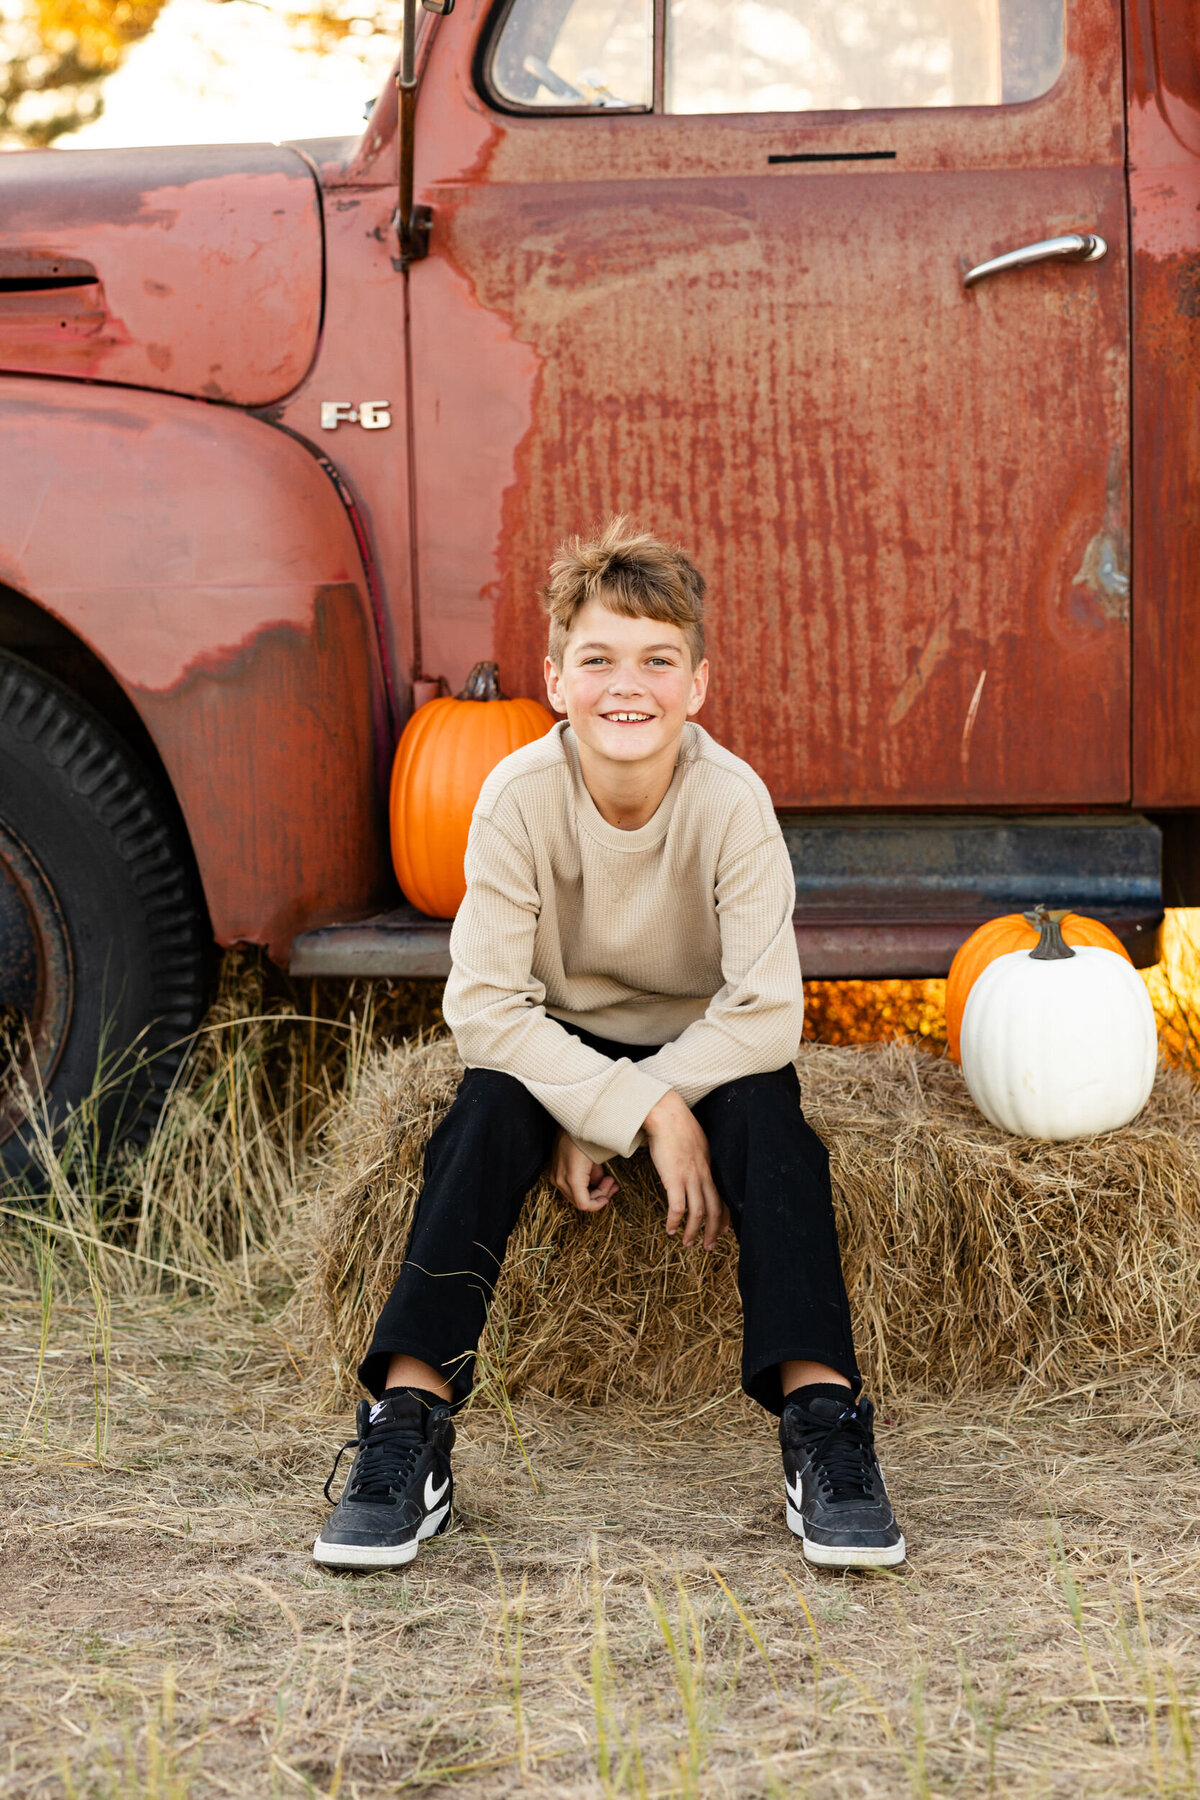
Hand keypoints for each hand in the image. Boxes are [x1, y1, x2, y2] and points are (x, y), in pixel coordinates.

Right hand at [549, 1128, 618, 1212]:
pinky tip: (595, 1173)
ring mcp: (555, 1176)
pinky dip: (583, 1183)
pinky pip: (569, 1185)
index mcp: (572, 1178)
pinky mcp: (554, 1171)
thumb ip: (599, 1175)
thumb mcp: (598, 1157)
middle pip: (580, 1201)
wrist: (570, 1120)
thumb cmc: (585, 1136)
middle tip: (612, 1183)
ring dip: (591, 1189)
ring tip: (607, 1178)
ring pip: (575, 1194)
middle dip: (598, 1195)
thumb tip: (600, 1181)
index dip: (598, 1204)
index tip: (609, 1195)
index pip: (584, 1204)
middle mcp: (560, 1180)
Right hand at [642, 1090, 729, 1249]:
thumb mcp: (694, 1142)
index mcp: (708, 1166)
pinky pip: (677, 1207)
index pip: (722, 1197)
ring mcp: (690, 1177)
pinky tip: (670, 1229)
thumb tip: (692, 1164)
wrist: (665, 1114)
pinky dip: (675, 1221)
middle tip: (709, 1247)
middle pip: (715, 1209)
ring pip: (699, 1212)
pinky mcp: (674, 1178)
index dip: (724, 1217)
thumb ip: (696, 1157)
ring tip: (688, 1244)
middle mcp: (703, 1174)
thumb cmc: (675, 1125)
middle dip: (714, 1231)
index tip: (723, 1230)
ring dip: (694, 1231)